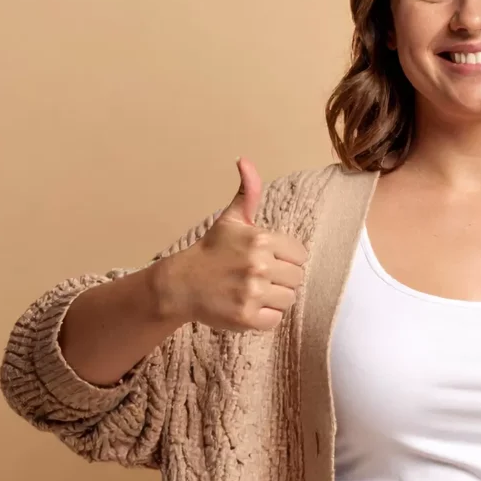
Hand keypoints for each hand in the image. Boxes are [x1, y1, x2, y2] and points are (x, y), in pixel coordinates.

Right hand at [166, 158, 309, 331]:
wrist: (181, 283)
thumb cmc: (212, 251)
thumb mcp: (231, 219)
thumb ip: (248, 193)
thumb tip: (245, 160)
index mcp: (260, 240)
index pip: (300, 256)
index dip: (285, 259)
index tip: (266, 260)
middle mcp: (258, 266)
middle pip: (297, 279)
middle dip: (280, 279)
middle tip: (257, 277)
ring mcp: (252, 293)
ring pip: (288, 300)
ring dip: (273, 299)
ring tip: (251, 291)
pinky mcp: (246, 318)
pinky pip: (275, 320)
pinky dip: (264, 317)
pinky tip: (246, 306)